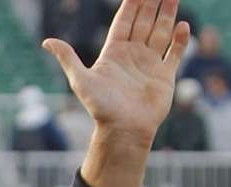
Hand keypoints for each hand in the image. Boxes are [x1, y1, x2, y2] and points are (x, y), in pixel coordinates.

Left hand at [43, 0, 189, 143]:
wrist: (123, 130)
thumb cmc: (101, 107)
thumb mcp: (80, 80)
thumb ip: (67, 58)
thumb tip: (46, 41)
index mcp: (113, 53)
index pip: (124, 21)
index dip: (132, 4)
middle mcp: (132, 56)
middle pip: (144, 22)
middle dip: (152, 4)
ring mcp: (149, 64)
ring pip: (160, 33)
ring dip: (167, 14)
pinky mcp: (165, 76)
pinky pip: (174, 53)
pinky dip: (180, 40)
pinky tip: (183, 25)